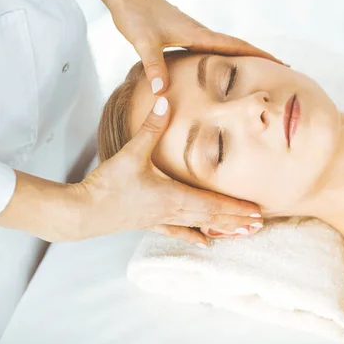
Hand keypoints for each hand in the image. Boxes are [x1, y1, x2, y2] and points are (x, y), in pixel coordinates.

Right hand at [72, 97, 263, 245]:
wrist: (83, 211)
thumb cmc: (108, 184)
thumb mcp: (131, 152)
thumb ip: (150, 127)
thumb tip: (164, 99)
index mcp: (172, 196)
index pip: (213, 204)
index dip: (236, 208)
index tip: (257, 212)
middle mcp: (172, 211)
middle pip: (211, 217)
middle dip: (236, 220)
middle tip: (260, 225)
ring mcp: (161, 220)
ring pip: (199, 226)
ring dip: (222, 228)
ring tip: (243, 234)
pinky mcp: (149, 223)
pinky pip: (177, 231)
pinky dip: (194, 236)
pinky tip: (205, 243)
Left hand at [111, 0, 281, 91]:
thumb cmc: (135, 13)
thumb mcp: (143, 42)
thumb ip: (154, 66)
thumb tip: (163, 91)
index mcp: (198, 35)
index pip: (236, 46)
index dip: (260, 55)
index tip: (282, 63)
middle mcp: (200, 32)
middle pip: (238, 45)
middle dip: (260, 56)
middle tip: (282, 67)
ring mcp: (193, 32)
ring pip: (226, 45)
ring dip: (245, 55)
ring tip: (259, 67)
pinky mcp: (183, 33)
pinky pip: (212, 46)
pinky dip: (225, 54)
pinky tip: (220, 63)